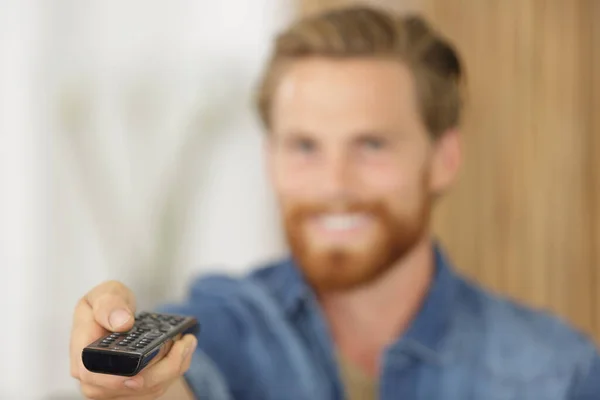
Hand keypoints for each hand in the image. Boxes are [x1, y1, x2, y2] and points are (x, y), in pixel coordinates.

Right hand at [70, 280, 196, 398]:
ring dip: (174, 367)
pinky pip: (158, 388)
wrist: (116, 317)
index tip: (144, 364)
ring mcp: (115, 389)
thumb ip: (109, 305)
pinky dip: (175, 371)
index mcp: (83, 357)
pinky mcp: (133, 392)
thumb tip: (121, 323)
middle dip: (163, 367)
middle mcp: (96, 381)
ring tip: (187, 342)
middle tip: (183, 342)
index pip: (93, 377)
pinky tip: (183, 352)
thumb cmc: (107, 306)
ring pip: (150, 389)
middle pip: (130, 387)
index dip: (117, 378)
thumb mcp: (105, 294)